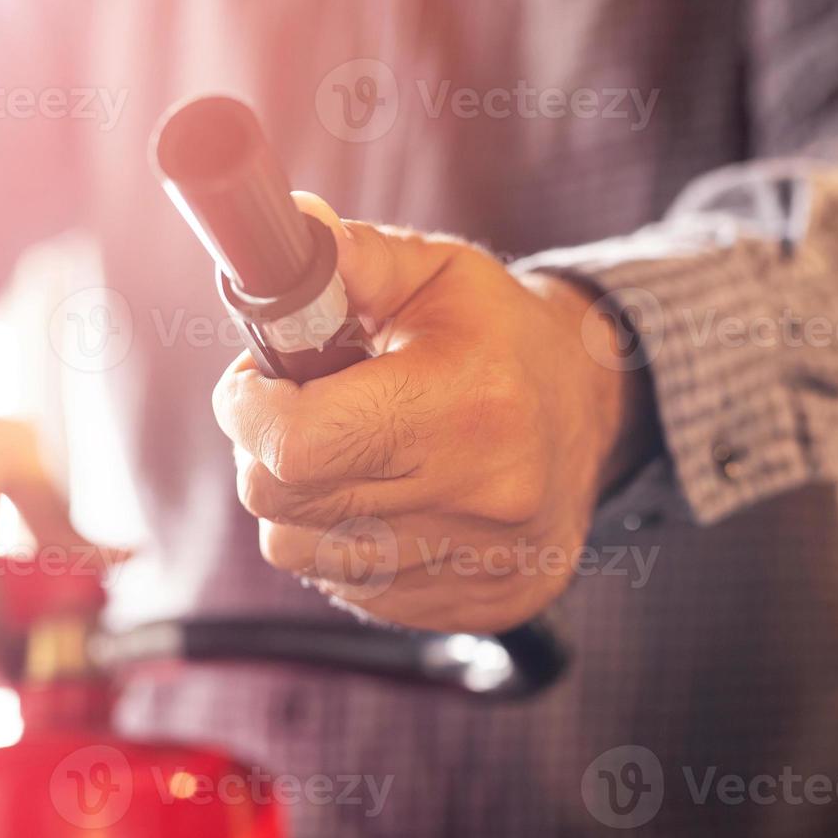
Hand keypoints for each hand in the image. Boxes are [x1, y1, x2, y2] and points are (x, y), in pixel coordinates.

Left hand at [213, 195, 651, 632]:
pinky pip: (349, 588)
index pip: (297, 445)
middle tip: (300, 406)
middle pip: (284, 505)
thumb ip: (353, 256)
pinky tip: (388, 498)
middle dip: (263, 451)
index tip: (253, 381)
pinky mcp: (482, 608)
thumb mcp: (436, 271)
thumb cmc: (498, 333)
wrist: (591, 409)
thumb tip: (288, 229)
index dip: (247, 411)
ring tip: (352, 451)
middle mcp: (481, 498)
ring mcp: (482, 565)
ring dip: (302, 502)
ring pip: (302, 554)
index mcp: (468, 405)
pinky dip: (344, 543)